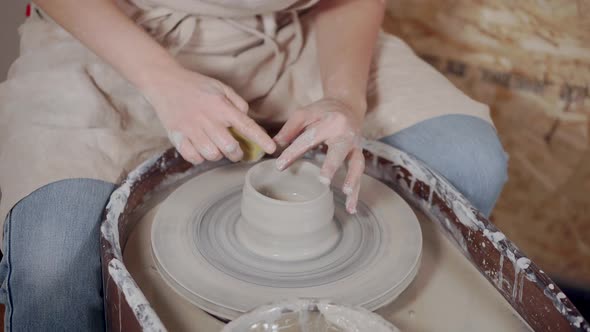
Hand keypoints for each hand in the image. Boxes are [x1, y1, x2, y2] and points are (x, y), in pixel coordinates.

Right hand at [143, 66, 275, 163]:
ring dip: (218, 155)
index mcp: (221, 106)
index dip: (261, 139)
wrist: (164, 82)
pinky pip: (194, 158)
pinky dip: (200, 158)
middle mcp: (208, 119)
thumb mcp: (220, 87)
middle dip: (237, 154)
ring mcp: (191, 129)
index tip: (272, 149)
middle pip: (230, 147)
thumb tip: (248, 118)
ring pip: (212, 155)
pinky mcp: (177, 137)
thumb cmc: (195, 85)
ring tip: (215, 147)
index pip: (246, 126)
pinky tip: (200, 149)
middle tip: (236, 152)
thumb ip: (237, 102)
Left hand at [274, 98, 364, 213]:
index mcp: (330, 122)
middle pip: (339, 151)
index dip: (294, 152)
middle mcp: (346, 134)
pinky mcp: (358, 156)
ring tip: (346, 193)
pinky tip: (351, 208)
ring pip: (356, 164)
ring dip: (352, 180)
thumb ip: (290, 129)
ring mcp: (355, 146)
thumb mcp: (305, 114)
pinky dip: (357, 192)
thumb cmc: (322, 112)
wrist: (348, 106)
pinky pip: (358, 174)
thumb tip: (274, 145)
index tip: (280, 166)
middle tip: (323, 181)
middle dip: (331, 165)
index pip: (309, 139)